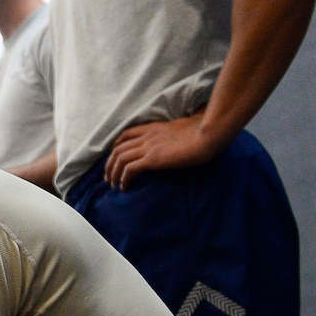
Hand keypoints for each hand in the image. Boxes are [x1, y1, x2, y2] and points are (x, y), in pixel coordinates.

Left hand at [103, 115, 221, 189]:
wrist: (207, 135)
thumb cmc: (202, 132)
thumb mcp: (183, 129)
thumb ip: (173, 135)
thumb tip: (176, 142)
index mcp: (153, 128)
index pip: (127, 134)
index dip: (116, 145)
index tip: (114, 156)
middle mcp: (147, 137)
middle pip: (118, 149)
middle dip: (110, 163)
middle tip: (108, 176)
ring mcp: (149, 147)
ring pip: (120, 159)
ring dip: (113, 173)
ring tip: (113, 184)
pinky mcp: (153, 159)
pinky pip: (130, 169)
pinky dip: (123, 179)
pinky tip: (124, 187)